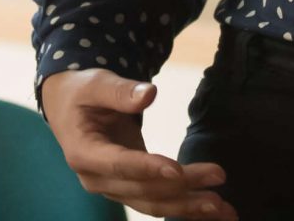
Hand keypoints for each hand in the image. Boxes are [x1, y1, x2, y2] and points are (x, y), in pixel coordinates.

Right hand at [41, 69, 235, 219]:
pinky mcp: (129, 187)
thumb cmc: (83, 93)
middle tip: (219, 176)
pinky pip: (158, 200)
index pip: (118, 164)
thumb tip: (149, 94)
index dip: (147, 168)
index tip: (177, 170)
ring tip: (223, 207)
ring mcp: (113, 187)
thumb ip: (120, 91)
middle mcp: (97, 178)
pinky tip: (212, 211)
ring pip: (152, 202)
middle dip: (182, 187)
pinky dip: (185, 206)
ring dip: (188, 206)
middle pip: (142, 188)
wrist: (70, 109)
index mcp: (83, 152)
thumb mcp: (96, 84)